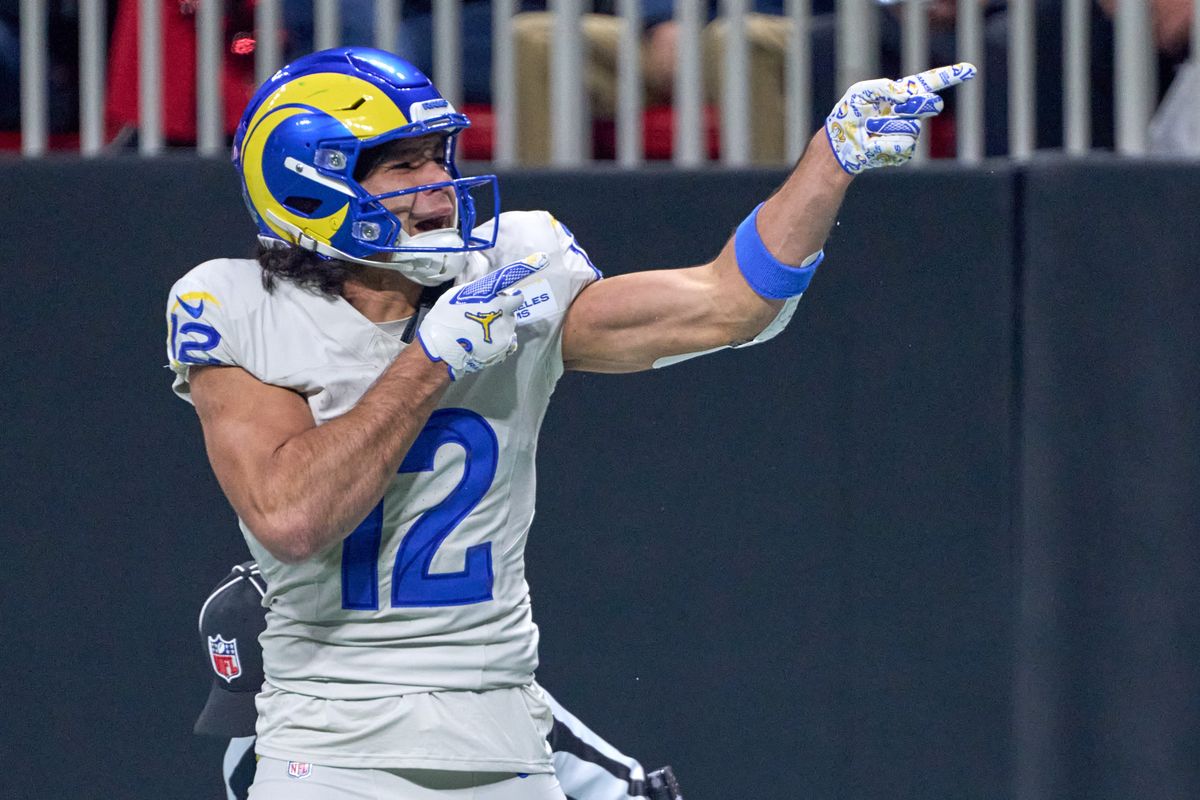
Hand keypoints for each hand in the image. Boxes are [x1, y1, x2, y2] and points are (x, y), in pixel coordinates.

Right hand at [417, 253, 548, 379]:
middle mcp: (501, 308)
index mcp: (487, 292)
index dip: (526, 267)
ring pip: (509, 321)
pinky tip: (483, 342)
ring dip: (500, 323)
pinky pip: (508, 338)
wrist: (442, 352)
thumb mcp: (456, 297)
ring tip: (479, 332)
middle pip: (515, 300)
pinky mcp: (507, 345)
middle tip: (490, 311)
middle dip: (507, 303)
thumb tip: (488, 290)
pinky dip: (499, 339)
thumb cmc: (444, 321)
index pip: (508, 276)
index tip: (543, 258)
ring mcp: (506, 327)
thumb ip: (477, 291)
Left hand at [824, 62, 975, 174]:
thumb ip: (883, 87)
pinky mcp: (902, 152)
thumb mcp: (860, 92)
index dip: (951, 76)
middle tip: (895, 108)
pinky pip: (902, 146)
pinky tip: (872, 143)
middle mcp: (910, 113)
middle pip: (930, 106)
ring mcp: (909, 133)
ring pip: (913, 128)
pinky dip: (883, 144)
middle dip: (917, 106)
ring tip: (870, 128)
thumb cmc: (849, 114)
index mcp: (902, 94)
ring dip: (887, 127)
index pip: (930, 83)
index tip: (971, 70)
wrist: (840, 144)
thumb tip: (906, 95)